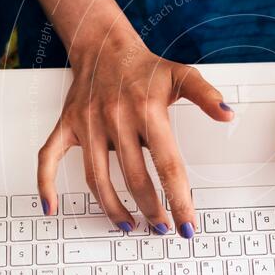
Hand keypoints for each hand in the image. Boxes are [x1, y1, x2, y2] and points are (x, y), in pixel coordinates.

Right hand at [36, 32, 232, 235]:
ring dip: (112, 208)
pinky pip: (49, 158)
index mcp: (148, 111)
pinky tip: (52, 207)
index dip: (179, 199)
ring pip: (97, 178)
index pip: (168, 165)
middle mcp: (116, 118)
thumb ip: (207, 96)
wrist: (104, 46)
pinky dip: (46, 184)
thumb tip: (229, 115)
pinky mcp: (67, 125)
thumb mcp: (182, 76)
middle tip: (161, 229)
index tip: (187, 225)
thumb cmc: (145, 68)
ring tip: (128, 225)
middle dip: (150, 210)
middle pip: (134, 178)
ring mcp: (88, 124)